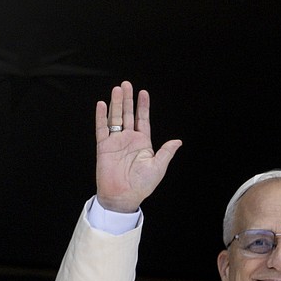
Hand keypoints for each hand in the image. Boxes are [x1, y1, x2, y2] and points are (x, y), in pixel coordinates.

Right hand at [95, 81, 181, 212]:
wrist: (123, 197)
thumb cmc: (142, 185)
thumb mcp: (158, 167)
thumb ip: (166, 152)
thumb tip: (178, 141)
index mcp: (142, 143)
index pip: (143, 120)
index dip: (143, 106)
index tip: (143, 92)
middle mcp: (129, 140)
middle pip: (128, 114)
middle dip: (128, 99)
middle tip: (126, 84)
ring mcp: (116, 142)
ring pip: (115, 118)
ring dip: (116, 104)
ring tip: (117, 89)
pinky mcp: (104, 147)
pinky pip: (102, 128)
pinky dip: (101, 116)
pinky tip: (102, 105)